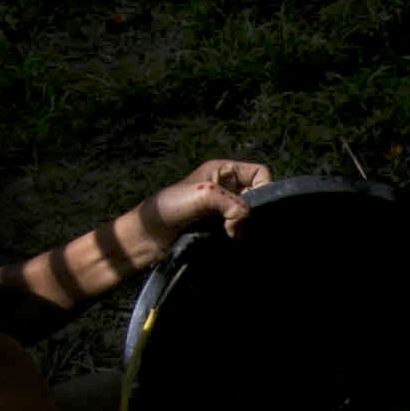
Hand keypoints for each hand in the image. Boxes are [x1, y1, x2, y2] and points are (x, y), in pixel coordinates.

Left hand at [147, 158, 270, 238]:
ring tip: (229, 233)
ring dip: (244, 224)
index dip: (262, 189)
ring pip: (250, 214)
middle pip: (258, 194)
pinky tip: (227, 240)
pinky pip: (240, 229)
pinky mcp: (218, 227)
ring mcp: (222, 207)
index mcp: (223, 170)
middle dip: (253, 209)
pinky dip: (239, 234)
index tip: (246, 206)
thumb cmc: (168, 208)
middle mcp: (225, 186)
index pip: (260, 173)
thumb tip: (244, 220)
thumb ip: (231, 202)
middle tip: (236, 222)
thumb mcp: (202, 195)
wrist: (147, 236)